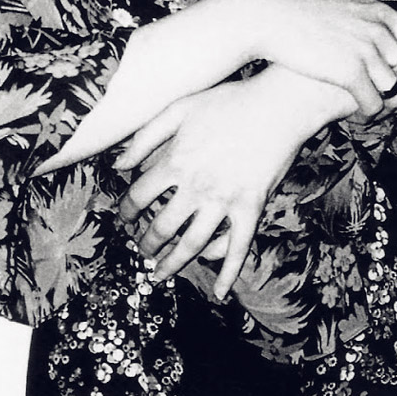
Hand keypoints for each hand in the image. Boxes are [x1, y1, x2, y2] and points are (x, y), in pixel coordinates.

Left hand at [116, 65, 356, 298]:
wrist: (278, 105)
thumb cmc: (228, 102)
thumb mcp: (180, 108)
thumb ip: (146, 136)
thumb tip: (118, 164)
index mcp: (175, 162)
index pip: (138, 197)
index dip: (126, 212)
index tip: (125, 219)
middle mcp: (196, 187)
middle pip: (161, 227)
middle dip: (145, 243)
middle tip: (141, 249)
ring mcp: (224, 201)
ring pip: (192, 244)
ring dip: (173, 263)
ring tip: (160, 274)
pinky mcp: (251, 208)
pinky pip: (238, 248)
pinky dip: (228, 273)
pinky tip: (220, 293)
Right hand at [248, 0, 396, 118]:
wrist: (271, 17)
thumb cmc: (304, 16)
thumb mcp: (349, 9)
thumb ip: (373, 22)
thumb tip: (391, 42)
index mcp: (383, 13)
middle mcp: (381, 30)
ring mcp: (366, 50)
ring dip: (390, 110)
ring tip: (376, 115)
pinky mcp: (349, 71)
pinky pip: (375, 104)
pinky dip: (370, 117)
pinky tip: (357, 118)